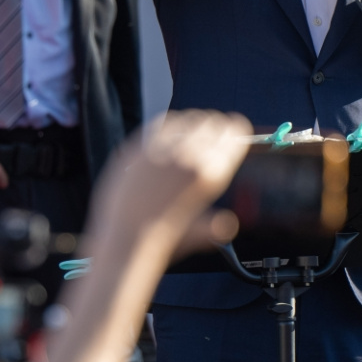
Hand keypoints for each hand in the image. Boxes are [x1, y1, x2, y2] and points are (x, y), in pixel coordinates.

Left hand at [87, 110, 251, 257]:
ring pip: (189, 120)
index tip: (237, 127)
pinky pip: (163, 123)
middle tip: (217, 130)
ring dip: (196, 122)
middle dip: (217, 125)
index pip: (233, 136)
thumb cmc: (158, 241)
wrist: (124, 239)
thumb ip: (214, 226)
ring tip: (196, 129)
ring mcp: (163, 151)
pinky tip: (172, 129)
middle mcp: (189, 158)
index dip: (237, 129)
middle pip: (213, 124)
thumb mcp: (195, 234)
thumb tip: (226, 225)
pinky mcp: (141, 148)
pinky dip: (172, 123)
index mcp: (210, 176)